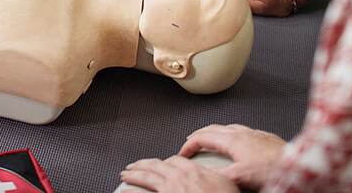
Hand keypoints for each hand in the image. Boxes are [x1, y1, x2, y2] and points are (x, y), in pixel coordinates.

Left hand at [120, 156, 239, 191]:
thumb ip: (217, 176)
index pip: (175, 161)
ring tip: (125, 174)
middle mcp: (180, 178)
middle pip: (156, 165)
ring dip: (134, 174)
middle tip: (134, 166)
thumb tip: (216, 176)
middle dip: (144, 165)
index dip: (166, 162)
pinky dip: (132, 191)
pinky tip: (124, 191)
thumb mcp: (227, 184)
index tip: (162, 164)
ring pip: (147, 176)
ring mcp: (170, 189)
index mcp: (195, 171)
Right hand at [179, 124, 285, 189]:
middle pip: (213, 129)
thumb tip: (204, 173)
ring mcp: (255, 133)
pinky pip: (244, 131)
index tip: (183, 152)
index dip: (189, 145)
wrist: (299, 166)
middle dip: (199, 135)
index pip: (203, 137)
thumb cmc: (274, 169)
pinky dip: (233, 135)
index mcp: (233, 140)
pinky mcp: (267, 138)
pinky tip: (239, 143)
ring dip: (216, 133)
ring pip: (229, 128)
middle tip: (191, 142)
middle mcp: (243, 133)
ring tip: (213, 140)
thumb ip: (220, 174)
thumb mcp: (241, 176)